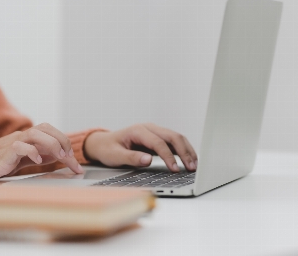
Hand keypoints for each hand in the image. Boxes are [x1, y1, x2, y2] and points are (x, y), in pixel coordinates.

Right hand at [0, 123, 82, 182]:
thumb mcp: (21, 161)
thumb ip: (38, 156)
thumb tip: (58, 157)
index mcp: (26, 139)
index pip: (51, 134)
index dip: (67, 147)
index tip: (78, 167)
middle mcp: (21, 137)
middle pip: (46, 128)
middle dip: (63, 141)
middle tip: (70, 158)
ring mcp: (12, 143)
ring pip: (36, 133)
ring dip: (52, 144)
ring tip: (60, 157)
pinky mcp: (3, 152)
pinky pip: (20, 146)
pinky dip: (31, 152)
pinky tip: (36, 161)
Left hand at [83, 123, 197, 171]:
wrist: (103, 143)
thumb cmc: (108, 149)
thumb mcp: (115, 156)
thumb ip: (131, 157)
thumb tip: (148, 160)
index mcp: (138, 130)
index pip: (158, 142)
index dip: (168, 156)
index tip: (175, 169)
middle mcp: (149, 128)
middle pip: (172, 136)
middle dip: (184, 152)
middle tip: (191, 167)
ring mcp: (154, 132)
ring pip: (176, 137)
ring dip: (187, 150)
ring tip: (194, 165)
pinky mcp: (157, 138)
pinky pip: (173, 142)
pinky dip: (183, 150)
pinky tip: (189, 159)